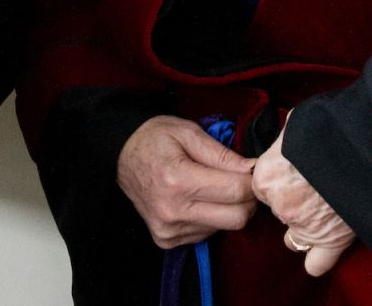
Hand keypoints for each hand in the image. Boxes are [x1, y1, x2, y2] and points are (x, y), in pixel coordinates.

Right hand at [116, 115, 256, 248]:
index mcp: (178, 180)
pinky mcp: (166, 239)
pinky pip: (205, 234)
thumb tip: (251, 169)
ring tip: (213, 187)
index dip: (251, 181)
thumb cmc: (155, 138)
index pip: (235, 191)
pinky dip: (210, 218)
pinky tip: (198, 200)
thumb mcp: (187, 132)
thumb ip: (222, 153)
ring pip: (223, 228)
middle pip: (236, 218)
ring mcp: (168, 229)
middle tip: (239, 181)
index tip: (251, 170)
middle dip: (246, 199)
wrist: (120, 155)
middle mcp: (173, 211)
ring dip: (228, 209)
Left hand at [252, 126, 355, 276]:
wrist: (363, 146)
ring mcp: (305, 226)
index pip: (263, 186)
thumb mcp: (296, 123)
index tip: (293, 170)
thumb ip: (283, 140)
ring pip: (294, 233)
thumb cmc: (329, 129)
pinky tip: (320, 250)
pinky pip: (316, 262)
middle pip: (277, 208)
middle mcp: (280, 205)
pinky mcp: (331, 240)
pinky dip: (318, 258)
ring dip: (305, 222)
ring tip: (326, 204)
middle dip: (291, 199)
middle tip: (312, 184)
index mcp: (266, 176)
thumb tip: (285, 139)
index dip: (278, 178)